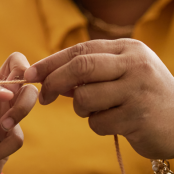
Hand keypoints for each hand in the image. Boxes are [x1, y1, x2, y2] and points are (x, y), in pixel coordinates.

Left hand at [0, 52, 37, 173]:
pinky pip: (16, 138)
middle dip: (24, 95)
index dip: (20, 65)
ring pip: (29, 111)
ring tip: (1, 125)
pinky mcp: (9, 141)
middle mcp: (5, 98)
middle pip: (30, 87)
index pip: (15, 63)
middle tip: (9, 103)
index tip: (14, 79)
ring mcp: (10, 118)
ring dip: (17, 113)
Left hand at [25, 39, 173, 159]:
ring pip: (85, 98)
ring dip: (81, 108)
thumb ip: (89, 70)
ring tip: (98, 110)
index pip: (79, 51)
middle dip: (54, 82)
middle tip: (44, 97)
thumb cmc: (143, 92)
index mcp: (127, 49)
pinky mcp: (138, 118)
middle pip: (80, 67)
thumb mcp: (121, 71)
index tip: (30, 74)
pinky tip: (116, 123)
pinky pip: (98, 122)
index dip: (50, 62)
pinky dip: (97, 124)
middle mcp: (135, 65)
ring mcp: (138, 91)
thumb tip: (47, 76)